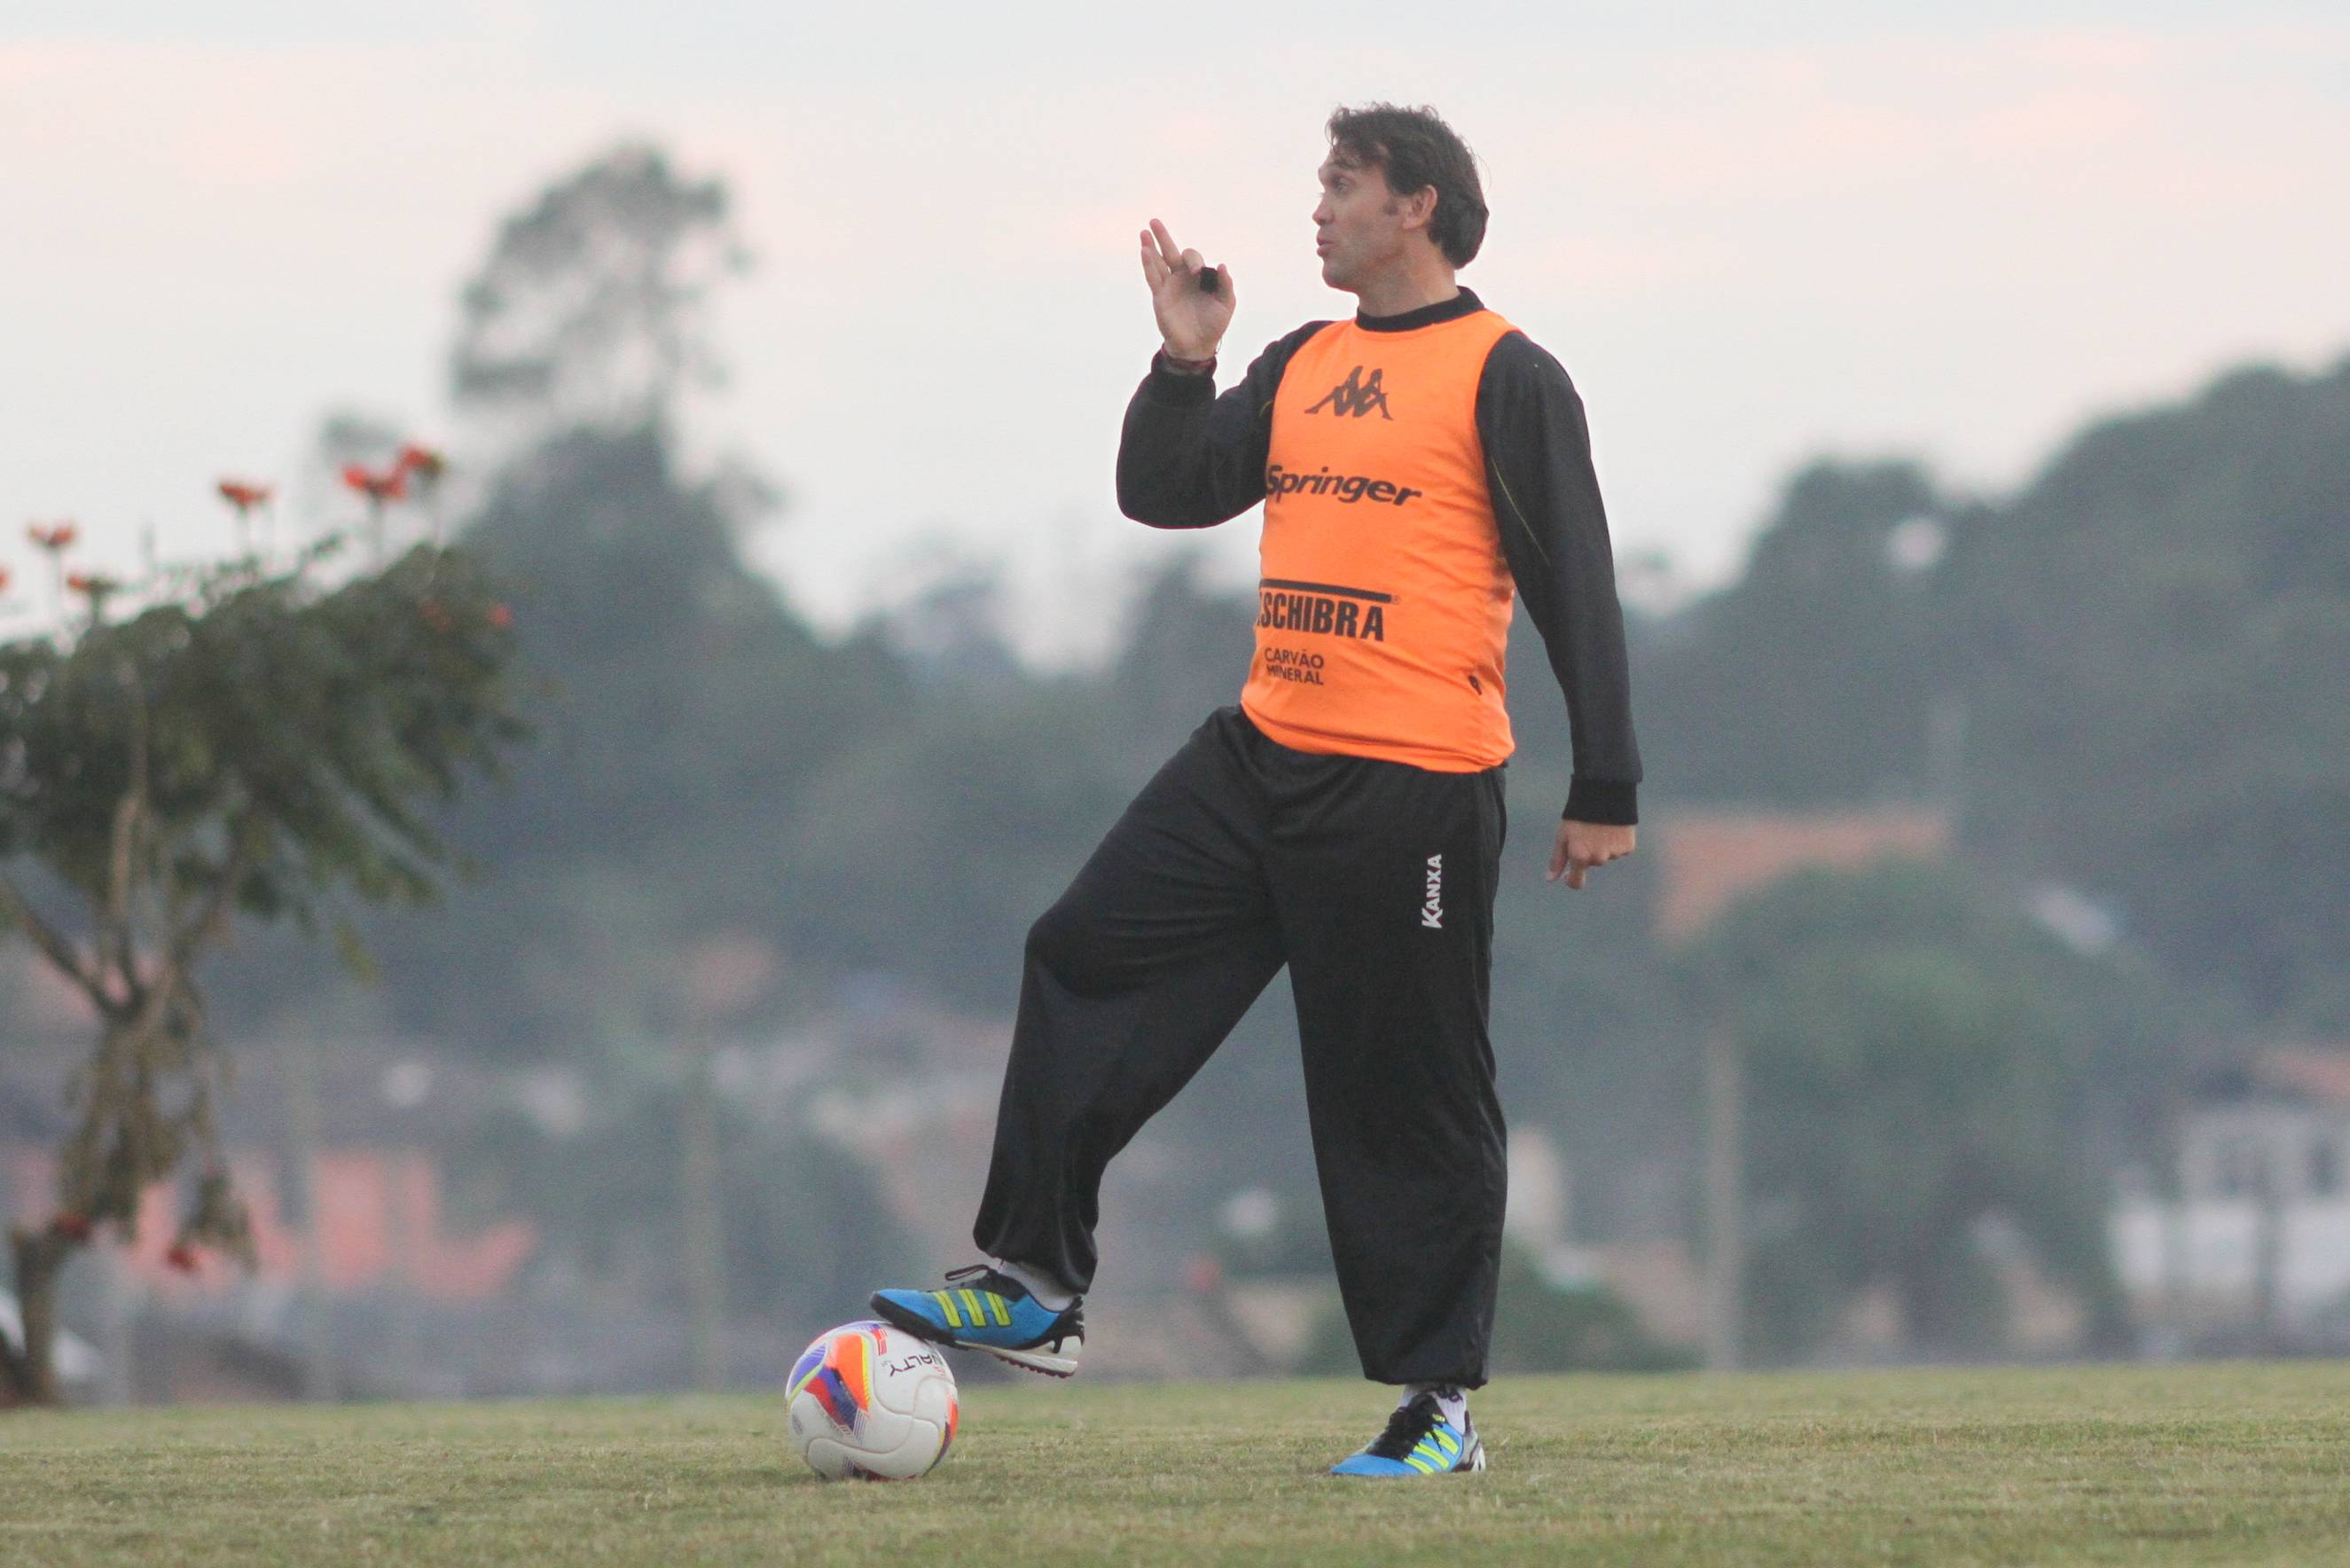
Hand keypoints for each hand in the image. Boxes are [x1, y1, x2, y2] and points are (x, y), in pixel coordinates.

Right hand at [1139, 218, 1232, 360]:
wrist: (1199, 345)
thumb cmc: (1214, 324)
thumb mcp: (1226, 303)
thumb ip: (1225, 285)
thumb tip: (1221, 265)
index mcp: (1196, 276)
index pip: (1191, 257)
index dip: (1193, 260)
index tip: (1197, 272)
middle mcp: (1180, 278)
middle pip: (1169, 252)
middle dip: (1163, 237)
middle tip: (1154, 221)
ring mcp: (1168, 286)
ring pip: (1157, 262)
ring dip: (1150, 248)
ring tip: (1144, 233)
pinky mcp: (1160, 297)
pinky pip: (1153, 278)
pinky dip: (1148, 265)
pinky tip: (1144, 251)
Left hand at [1547, 820, 1635, 889]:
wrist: (1604, 795)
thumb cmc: (1578, 815)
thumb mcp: (1563, 835)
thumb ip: (1557, 859)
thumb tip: (1550, 879)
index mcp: (1580, 856)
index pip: (1577, 882)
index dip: (1571, 880)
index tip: (1568, 874)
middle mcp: (1598, 859)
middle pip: (1592, 862)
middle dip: (1589, 852)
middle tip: (1587, 832)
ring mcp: (1614, 854)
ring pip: (1607, 855)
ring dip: (1604, 846)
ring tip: (1601, 827)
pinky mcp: (1628, 847)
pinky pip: (1620, 850)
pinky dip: (1617, 842)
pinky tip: (1613, 828)